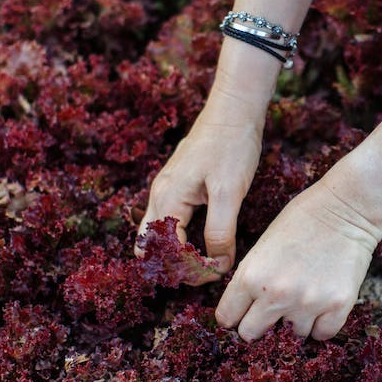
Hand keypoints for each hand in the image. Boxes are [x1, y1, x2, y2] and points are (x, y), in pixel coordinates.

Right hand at [139, 86, 263, 271]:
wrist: (233, 109)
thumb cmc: (232, 146)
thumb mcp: (230, 192)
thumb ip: (221, 231)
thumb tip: (218, 264)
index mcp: (167, 199)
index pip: (165, 252)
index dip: (190, 268)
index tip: (219, 269)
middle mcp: (158, 196)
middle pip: (147, 247)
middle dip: (172, 266)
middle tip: (206, 271)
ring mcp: (165, 189)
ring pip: (156, 234)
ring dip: (176, 253)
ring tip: (207, 260)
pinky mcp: (177, 185)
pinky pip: (168, 220)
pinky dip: (180, 237)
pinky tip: (205, 239)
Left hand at [214, 176, 381, 340]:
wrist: (346, 209)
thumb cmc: (302, 219)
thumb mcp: (263, 246)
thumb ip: (251, 280)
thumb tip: (245, 311)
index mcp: (251, 277)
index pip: (228, 318)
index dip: (235, 315)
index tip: (243, 313)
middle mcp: (276, 295)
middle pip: (252, 334)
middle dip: (259, 324)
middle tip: (272, 311)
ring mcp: (308, 304)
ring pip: (292, 336)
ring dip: (295, 322)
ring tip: (305, 296)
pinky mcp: (337, 307)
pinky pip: (322, 334)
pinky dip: (321, 324)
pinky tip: (323, 303)